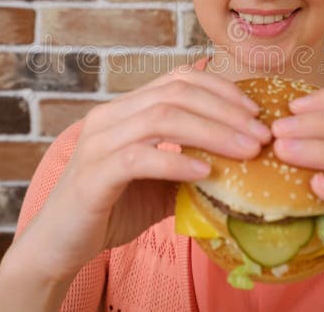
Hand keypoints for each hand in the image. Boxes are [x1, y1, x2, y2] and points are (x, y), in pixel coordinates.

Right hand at [10, 68, 269, 282]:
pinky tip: (206, 172)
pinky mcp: (93, 175)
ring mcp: (98, 143)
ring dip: (212, 132)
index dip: (221, 89)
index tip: (256, 112)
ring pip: (161, 118)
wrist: (60, 244)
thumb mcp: (160, 181)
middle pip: (175, 93)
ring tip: (247, 151)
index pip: (178, 79)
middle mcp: (109, 117)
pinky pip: (140, 157)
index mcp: (125, 110)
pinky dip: (177, 161)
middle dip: (226, 110)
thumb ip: (189, 160)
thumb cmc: (113, 209)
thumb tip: (240, 155)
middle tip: (262, 134)